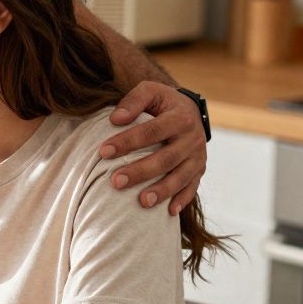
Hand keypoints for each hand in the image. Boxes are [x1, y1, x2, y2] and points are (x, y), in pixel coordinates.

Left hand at [101, 81, 206, 214]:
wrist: (189, 110)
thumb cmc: (161, 103)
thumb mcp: (150, 91)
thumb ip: (133, 101)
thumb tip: (115, 119)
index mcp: (180, 117)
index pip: (151, 131)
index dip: (127, 141)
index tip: (103, 152)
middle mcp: (192, 138)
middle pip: (165, 158)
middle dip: (140, 171)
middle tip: (115, 182)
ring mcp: (197, 157)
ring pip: (181, 177)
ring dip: (162, 191)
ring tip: (142, 202)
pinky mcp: (199, 170)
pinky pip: (192, 188)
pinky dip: (182, 200)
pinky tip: (168, 212)